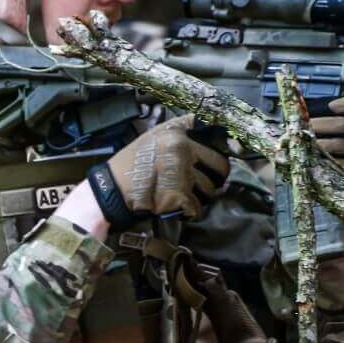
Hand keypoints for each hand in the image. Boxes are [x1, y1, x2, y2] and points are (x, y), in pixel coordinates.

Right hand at [86, 115, 229, 231]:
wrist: (110, 191)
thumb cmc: (129, 166)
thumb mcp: (152, 139)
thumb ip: (178, 137)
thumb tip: (209, 141)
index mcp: (176, 132)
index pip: (213, 130)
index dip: (227, 142)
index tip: (233, 149)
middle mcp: (182, 147)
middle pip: (221, 165)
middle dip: (216, 178)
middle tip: (206, 184)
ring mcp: (182, 171)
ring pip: (211, 189)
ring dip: (202, 197)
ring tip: (185, 197)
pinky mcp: (180, 194)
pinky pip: (198, 207)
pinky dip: (191, 212)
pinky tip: (178, 208)